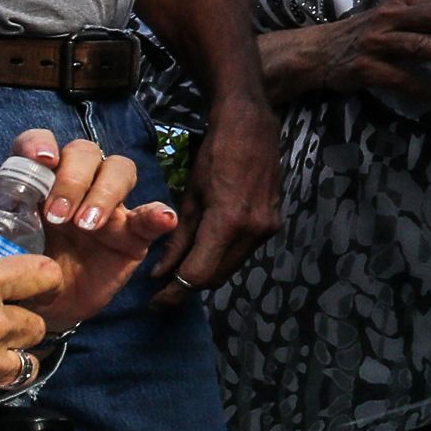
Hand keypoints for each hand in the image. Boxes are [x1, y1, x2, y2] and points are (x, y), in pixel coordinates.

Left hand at [0, 130, 177, 331]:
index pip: (43, 144)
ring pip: (119, 170)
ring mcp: (108, 205)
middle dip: (71, 178)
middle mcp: (77, 183)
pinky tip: (161, 218)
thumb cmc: (23, 262)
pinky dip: (158, 213)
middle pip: (84, 152)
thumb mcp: (2, 239)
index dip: (41, 144)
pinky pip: (151, 216)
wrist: (44, 306)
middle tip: (55, 215)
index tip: (39, 160)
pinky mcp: (133, 233)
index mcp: (40, 179)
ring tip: (85, 225)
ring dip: (104, 193)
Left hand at [156, 94, 280, 306]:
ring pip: (230, 267)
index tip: (156, 302)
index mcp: (229, 222)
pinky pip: (242, 253)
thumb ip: (177, 239)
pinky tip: (202, 253)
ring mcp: (268, 228)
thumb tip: (161, 274)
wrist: (253, 127)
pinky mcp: (273, 224)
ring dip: (205, 273)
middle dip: (188, 287)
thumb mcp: (190, 197)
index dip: (175, 293)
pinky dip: (221, 258)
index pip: (199, 274)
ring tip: (178, 273)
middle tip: (162, 291)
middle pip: (217, 276)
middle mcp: (254, 231)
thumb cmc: (215, 154)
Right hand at [260, 0, 430, 106]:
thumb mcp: (392, 17)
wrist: (317, 52)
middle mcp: (388, 18)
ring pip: (419, 45)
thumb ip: (422, 18)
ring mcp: (376, 42)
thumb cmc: (363, 34)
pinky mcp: (365, 66)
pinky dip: (420, 86)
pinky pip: (398, 77)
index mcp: (400, 2)